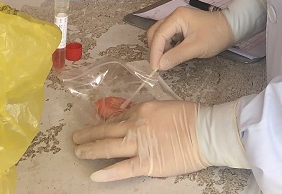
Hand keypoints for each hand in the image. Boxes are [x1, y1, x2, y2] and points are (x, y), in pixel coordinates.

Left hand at [73, 100, 207, 181]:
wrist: (205, 131)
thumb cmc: (191, 117)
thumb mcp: (165, 106)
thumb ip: (147, 113)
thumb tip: (135, 117)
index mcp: (142, 109)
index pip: (119, 117)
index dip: (106, 124)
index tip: (98, 127)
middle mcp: (136, 125)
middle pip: (107, 130)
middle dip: (89, 134)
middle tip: (76, 137)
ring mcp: (139, 144)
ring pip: (108, 148)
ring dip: (90, 149)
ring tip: (78, 151)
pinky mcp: (146, 163)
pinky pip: (122, 169)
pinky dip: (107, 173)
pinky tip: (95, 175)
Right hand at [147, 6, 234, 70]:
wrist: (231, 28)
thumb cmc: (215, 35)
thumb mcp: (196, 47)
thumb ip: (176, 56)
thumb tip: (160, 65)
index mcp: (177, 17)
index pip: (158, 35)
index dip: (155, 53)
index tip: (155, 68)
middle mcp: (174, 17)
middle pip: (155, 33)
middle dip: (155, 50)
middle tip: (158, 66)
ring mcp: (176, 22)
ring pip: (160, 36)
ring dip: (160, 49)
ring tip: (165, 62)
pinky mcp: (180, 28)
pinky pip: (167, 38)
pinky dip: (166, 48)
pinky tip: (171, 56)